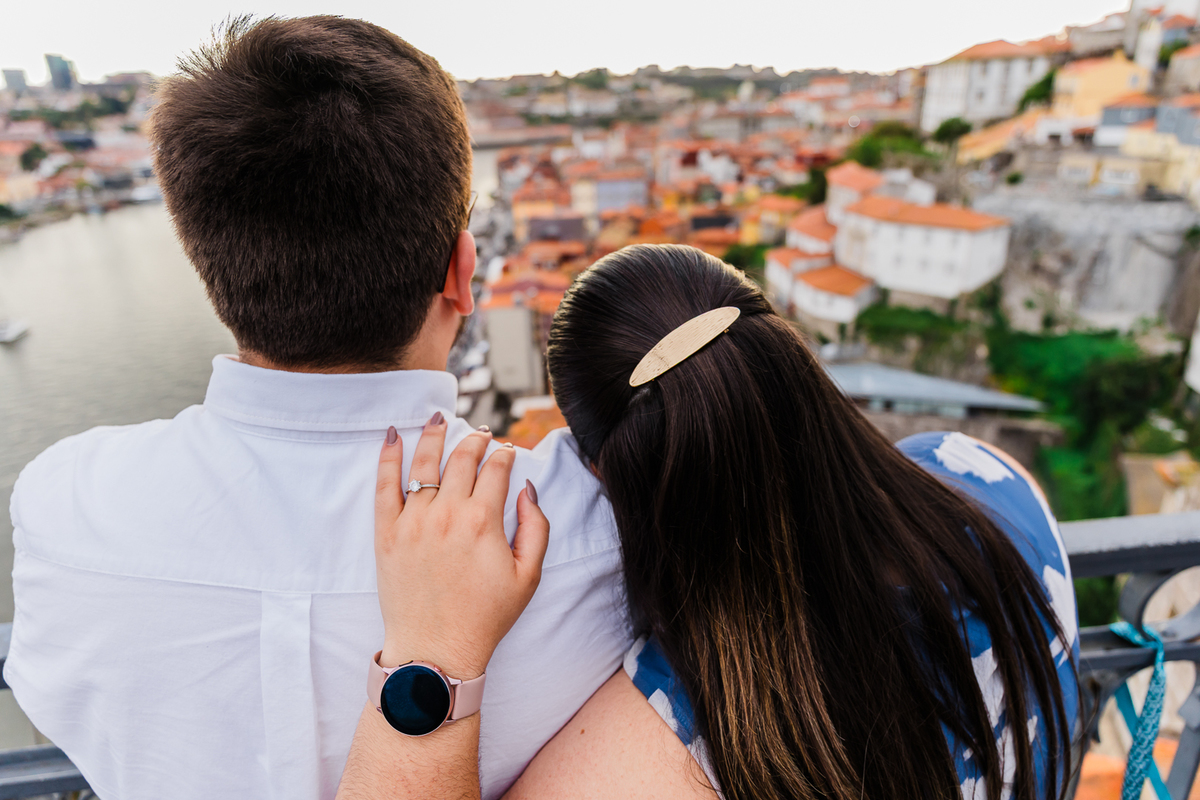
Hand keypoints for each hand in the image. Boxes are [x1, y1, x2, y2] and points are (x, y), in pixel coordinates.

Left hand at [373, 417, 548, 678]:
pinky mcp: (387, 533)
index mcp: (484, 521)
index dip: (506, 455)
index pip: (496, 469)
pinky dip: (388, 457)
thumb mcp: (529, 576)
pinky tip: (392, 436)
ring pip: (424, 463)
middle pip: (462, 458)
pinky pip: (384, 485)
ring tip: (440, 419)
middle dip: (476, 440)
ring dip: (435, 434)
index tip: (508, 452)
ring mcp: (413, 521)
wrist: (436, 650)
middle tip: (482, 435)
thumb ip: (537, 528)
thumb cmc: (486, 617)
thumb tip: (527, 490)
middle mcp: (447, 513)